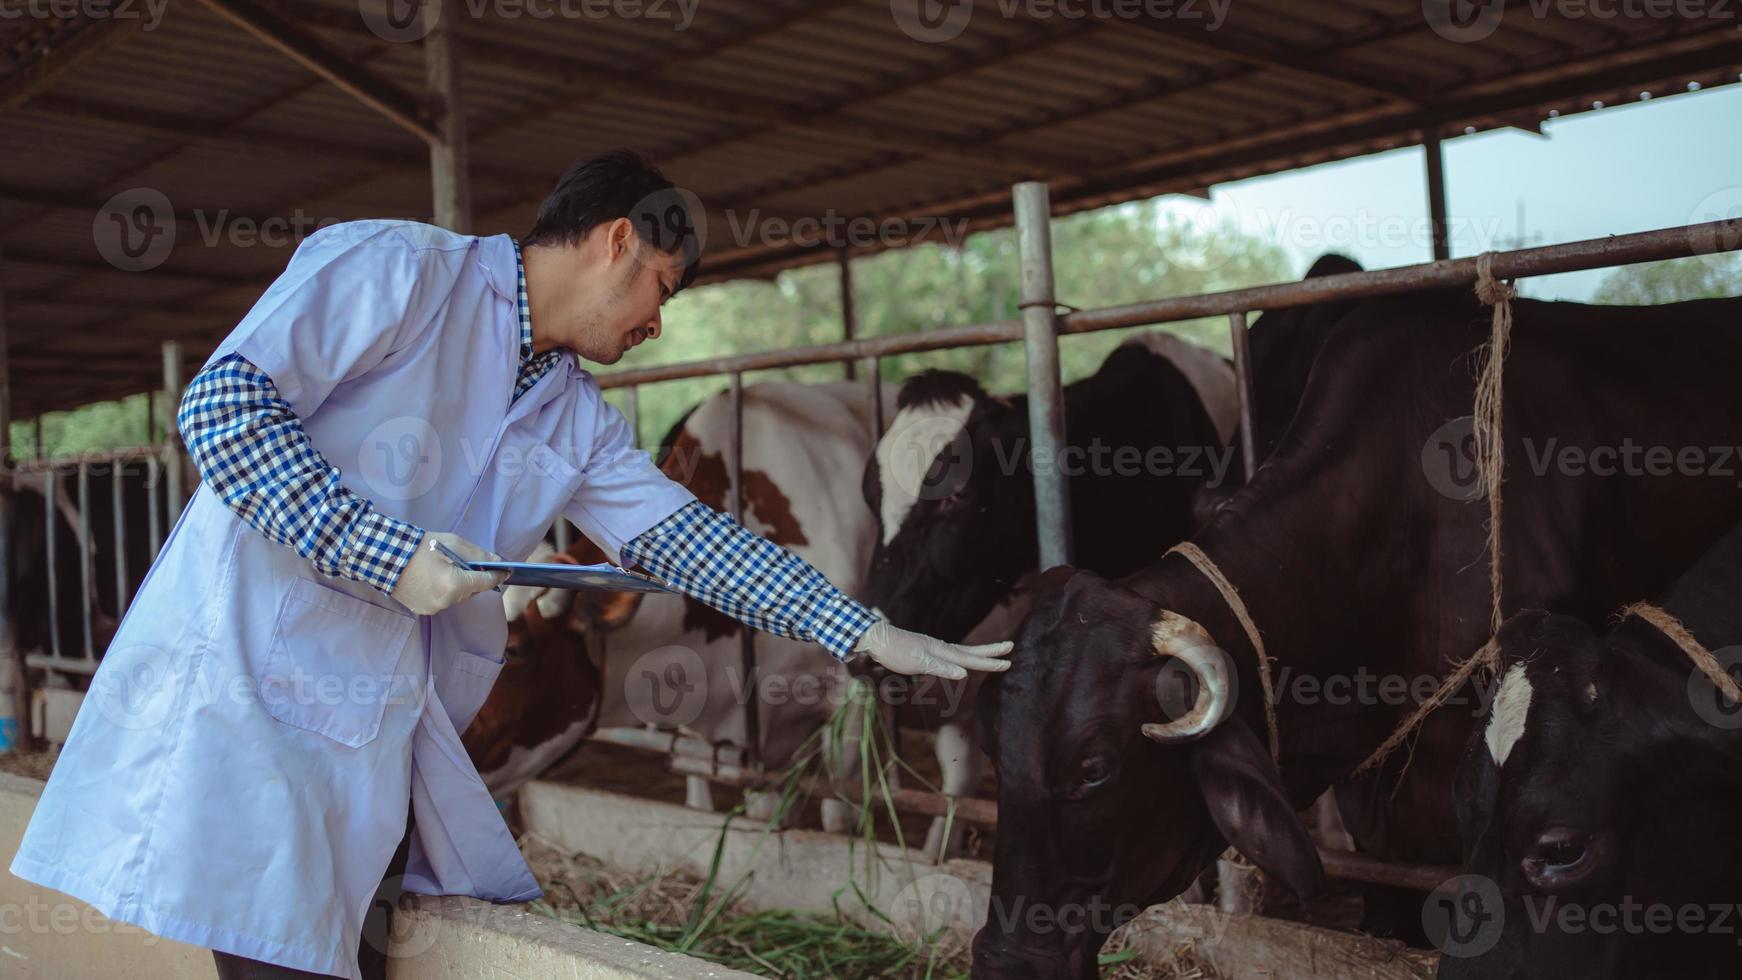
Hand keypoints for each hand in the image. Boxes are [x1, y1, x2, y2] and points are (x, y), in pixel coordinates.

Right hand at [390, 532, 509, 615]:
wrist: (384, 556)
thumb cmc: (419, 547)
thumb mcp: (452, 543)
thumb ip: (478, 554)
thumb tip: (497, 561)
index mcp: (454, 584)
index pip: (486, 582)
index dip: (498, 575)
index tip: (507, 570)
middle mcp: (446, 601)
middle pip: (472, 590)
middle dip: (474, 578)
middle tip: (471, 564)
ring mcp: (434, 608)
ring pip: (458, 596)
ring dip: (459, 585)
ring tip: (447, 569)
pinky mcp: (423, 610)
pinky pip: (443, 601)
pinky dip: (445, 590)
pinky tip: (435, 578)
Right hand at [852, 618, 1013, 679]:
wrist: (876, 637)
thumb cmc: (896, 649)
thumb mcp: (920, 660)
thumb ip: (935, 664)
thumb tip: (950, 669)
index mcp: (941, 650)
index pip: (968, 652)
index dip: (988, 652)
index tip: (1006, 651)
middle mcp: (940, 649)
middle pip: (970, 653)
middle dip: (992, 653)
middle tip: (1012, 650)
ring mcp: (930, 653)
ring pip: (960, 659)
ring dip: (981, 661)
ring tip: (1001, 664)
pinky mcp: (918, 659)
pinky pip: (936, 665)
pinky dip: (949, 669)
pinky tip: (962, 673)